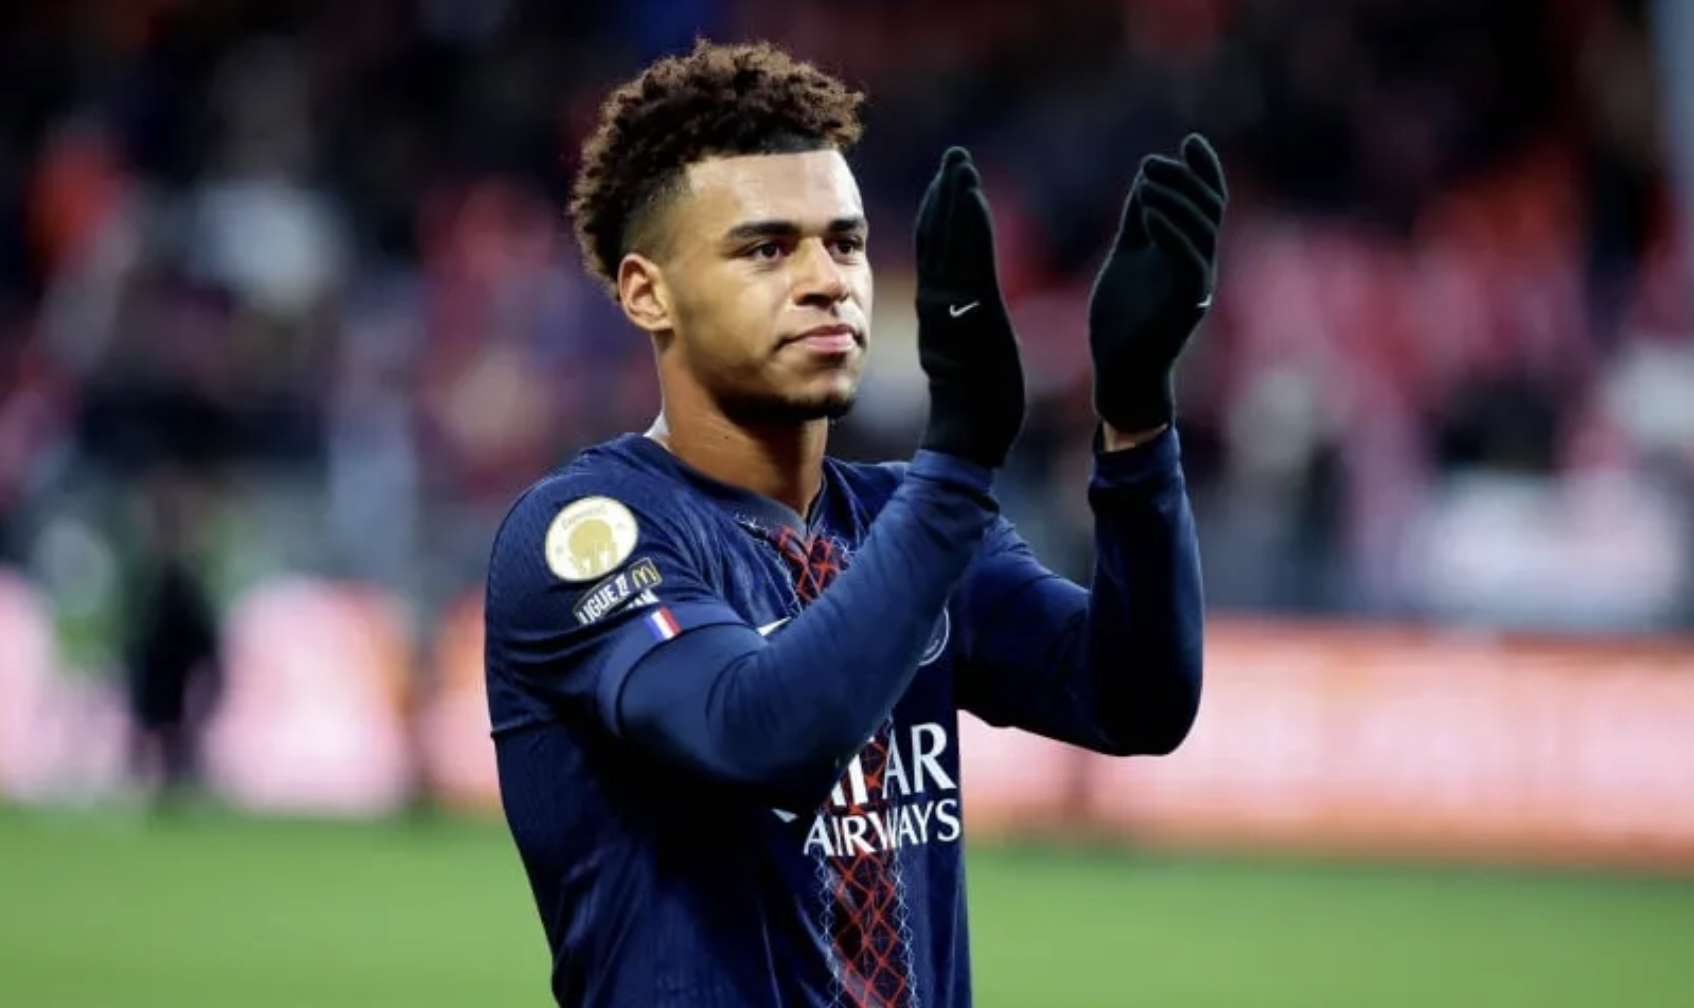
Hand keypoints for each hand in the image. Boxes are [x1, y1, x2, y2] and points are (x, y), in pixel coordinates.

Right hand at [914, 147, 1025, 469]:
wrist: (971, 434)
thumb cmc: (975, 403)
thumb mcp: (971, 353)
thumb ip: (966, 324)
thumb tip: (973, 310)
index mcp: (939, 310)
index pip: (934, 251)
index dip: (938, 213)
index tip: (946, 181)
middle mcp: (939, 302)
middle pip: (937, 237)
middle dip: (945, 193)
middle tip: (955, 156)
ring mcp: (952, 306)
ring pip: (949, 241)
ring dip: (956, 198)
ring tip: (961, 163)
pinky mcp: (972, 312)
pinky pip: (968, 259)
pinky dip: (969, 224)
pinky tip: (973, 197)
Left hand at [1088, 133, 1226, 433]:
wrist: (1119, 369)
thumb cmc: (1122, 319)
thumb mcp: (1127, 257)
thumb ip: (1138, 222)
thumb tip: (1146, 179)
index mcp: (1187, 251)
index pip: (1208, 203)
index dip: (1205, 171)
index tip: (1192, 141)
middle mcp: (1199, 264)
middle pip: (1210, 211)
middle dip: (1186, 180)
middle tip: (1155, 164)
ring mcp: (1195, 285)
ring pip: (1202, 231)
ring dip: (1176, 201)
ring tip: (1147, 184)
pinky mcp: (1186, 305)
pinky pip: (1189, 262)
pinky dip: (1172, 233)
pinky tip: (1150, 213)